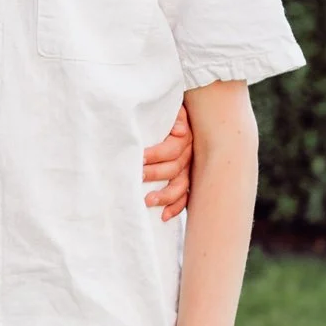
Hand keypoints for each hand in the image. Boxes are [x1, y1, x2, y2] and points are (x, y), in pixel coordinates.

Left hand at [141, 104, 192, 221]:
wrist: (185, 116)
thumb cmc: (168, 114)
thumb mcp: (173, 110)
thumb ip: (175, 116)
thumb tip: (180, 130)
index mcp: (185, 138)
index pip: (172, 149)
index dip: (156, 154)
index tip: (139, 158)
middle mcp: (189, 155)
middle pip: (174, 168)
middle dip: (154, 174)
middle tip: (137, 177)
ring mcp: (189, 170)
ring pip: (181, 186)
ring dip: (165, 195)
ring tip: (148, 200)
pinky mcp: (187, 180)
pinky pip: (185, 197)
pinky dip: (176, 207)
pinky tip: (163, 215)